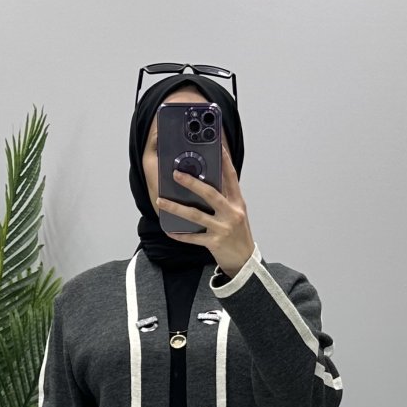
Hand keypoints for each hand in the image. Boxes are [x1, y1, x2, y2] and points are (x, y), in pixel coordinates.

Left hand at [155, 137, 255, 276]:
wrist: (245, 261)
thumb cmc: (239, 234)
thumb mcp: (237, 213)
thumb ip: (225, 198)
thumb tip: (206, 183)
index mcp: (238, 203)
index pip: (231, 177)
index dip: (225, 160)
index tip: (217, 145)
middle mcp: (232, 213)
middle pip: (210, 193)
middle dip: (191, 183)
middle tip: (175, 174)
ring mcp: (223, 228)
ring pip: (196, 215)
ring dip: (176, 207)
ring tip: (161, 201)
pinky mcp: (215, 243)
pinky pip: (193, 237)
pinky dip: (180, 234)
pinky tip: (169, 230)